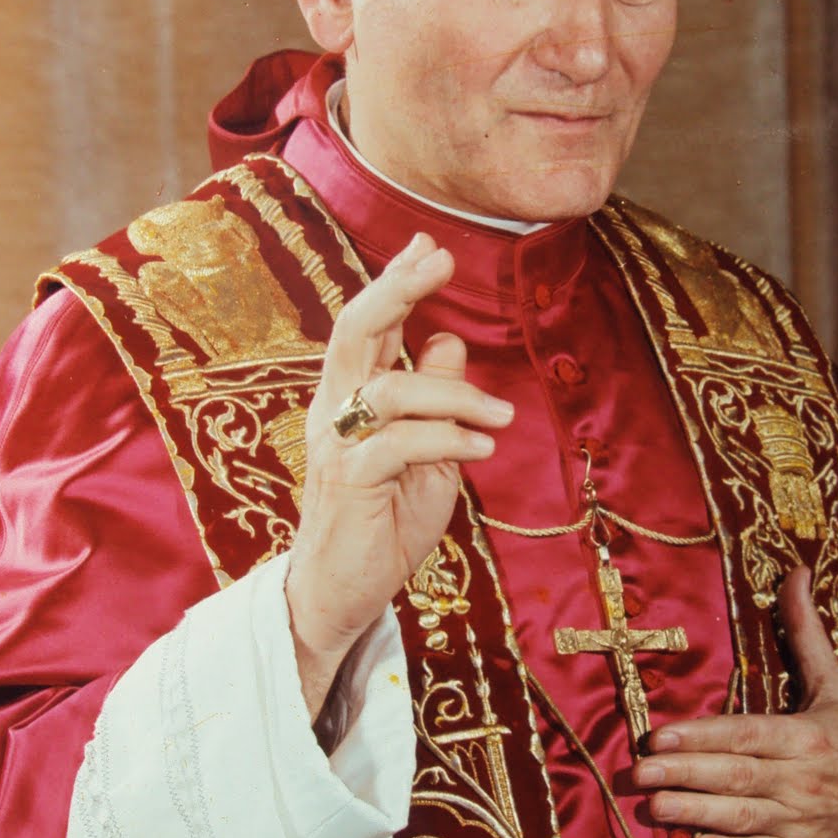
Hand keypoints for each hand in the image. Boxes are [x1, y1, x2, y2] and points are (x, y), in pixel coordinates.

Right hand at [285, 232, 512, 715]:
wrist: (342, 593)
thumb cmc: (384, 522)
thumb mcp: (426, 455)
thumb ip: (434, 400)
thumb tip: (448, 340)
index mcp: (351, 397)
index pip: (369, 325)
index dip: (396, 282)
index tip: (428, 244)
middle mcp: (335, 410)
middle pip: (355, 329)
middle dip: (397, 288)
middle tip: (440, 259)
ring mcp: (337, 444)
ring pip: (390, 388)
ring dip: (456, 394)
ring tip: (503, 414)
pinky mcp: (349, 482)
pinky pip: (399, 443)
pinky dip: (447, 438)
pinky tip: (482, 446)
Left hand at [632, 567, 837, 837]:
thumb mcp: (837, 684)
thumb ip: (806, 632)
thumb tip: (795, 573)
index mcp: (806, 735)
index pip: (745, 734)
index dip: (702, 736)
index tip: (660, 736)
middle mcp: (801, 778)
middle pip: (734, 776)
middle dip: (682, 775)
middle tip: (637, 773)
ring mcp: (801, 820)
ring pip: (740, 817)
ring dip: (694, 813)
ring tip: (652, 808)